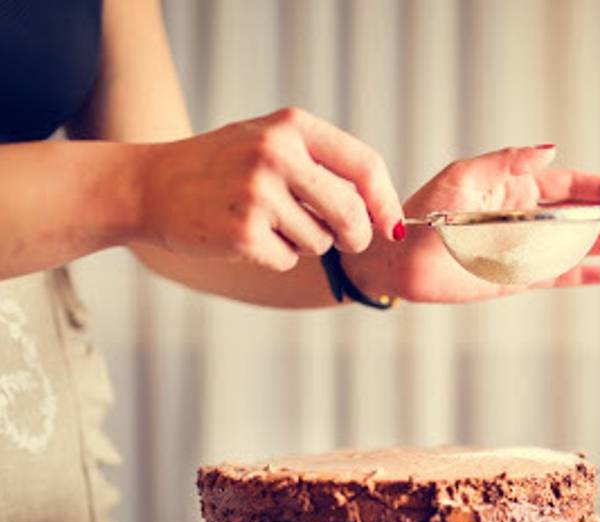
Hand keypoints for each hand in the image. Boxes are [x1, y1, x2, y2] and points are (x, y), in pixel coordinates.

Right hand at [137, 108, 404, 271]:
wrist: (149, 186)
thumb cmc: (220, 168)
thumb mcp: (269, 142)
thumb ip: (321, 165)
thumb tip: (380, 210)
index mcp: (291, 127)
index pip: (364, 164)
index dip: (386, 202)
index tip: (393, 226)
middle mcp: (277, 154)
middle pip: (351, 212)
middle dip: (357, 236)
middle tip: (349, 241)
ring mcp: (258, 193)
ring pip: (321, 241)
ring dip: (305, 244)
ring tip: (268, 223)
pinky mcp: (243, 232)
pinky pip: (289, 260)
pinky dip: (277, 258)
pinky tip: (247, 238)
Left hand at [344, 145, 599, 302]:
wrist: (400, 260)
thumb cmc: (425, 212)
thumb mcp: (464, 176)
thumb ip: (507, 163)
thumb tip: (551, 150)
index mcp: (516, 188)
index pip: (569, 186)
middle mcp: (526, 218)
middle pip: (582, 217)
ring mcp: (525, 250)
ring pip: (576, 247)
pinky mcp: (517, 279)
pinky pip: (557, 276)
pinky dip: (583, 275)